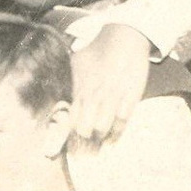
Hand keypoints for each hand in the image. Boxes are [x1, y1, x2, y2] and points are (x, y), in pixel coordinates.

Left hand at [69, 24, 149, 150]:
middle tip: (83, 153)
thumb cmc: (98, 49)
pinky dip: (116, 134)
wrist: (124, 37)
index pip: (70, 118)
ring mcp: (112, 96)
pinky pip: (122, 121)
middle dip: (83, 143)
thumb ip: (71, 81)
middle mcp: (94, 94)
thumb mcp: (77, 62)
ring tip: (97, 149)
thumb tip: (65, 97)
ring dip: (99, 141)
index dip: (66, 136)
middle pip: (85, 128)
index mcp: (79, 87)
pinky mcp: (130, 96)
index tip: (60, 149)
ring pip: (102, 128)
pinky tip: (112, 142)